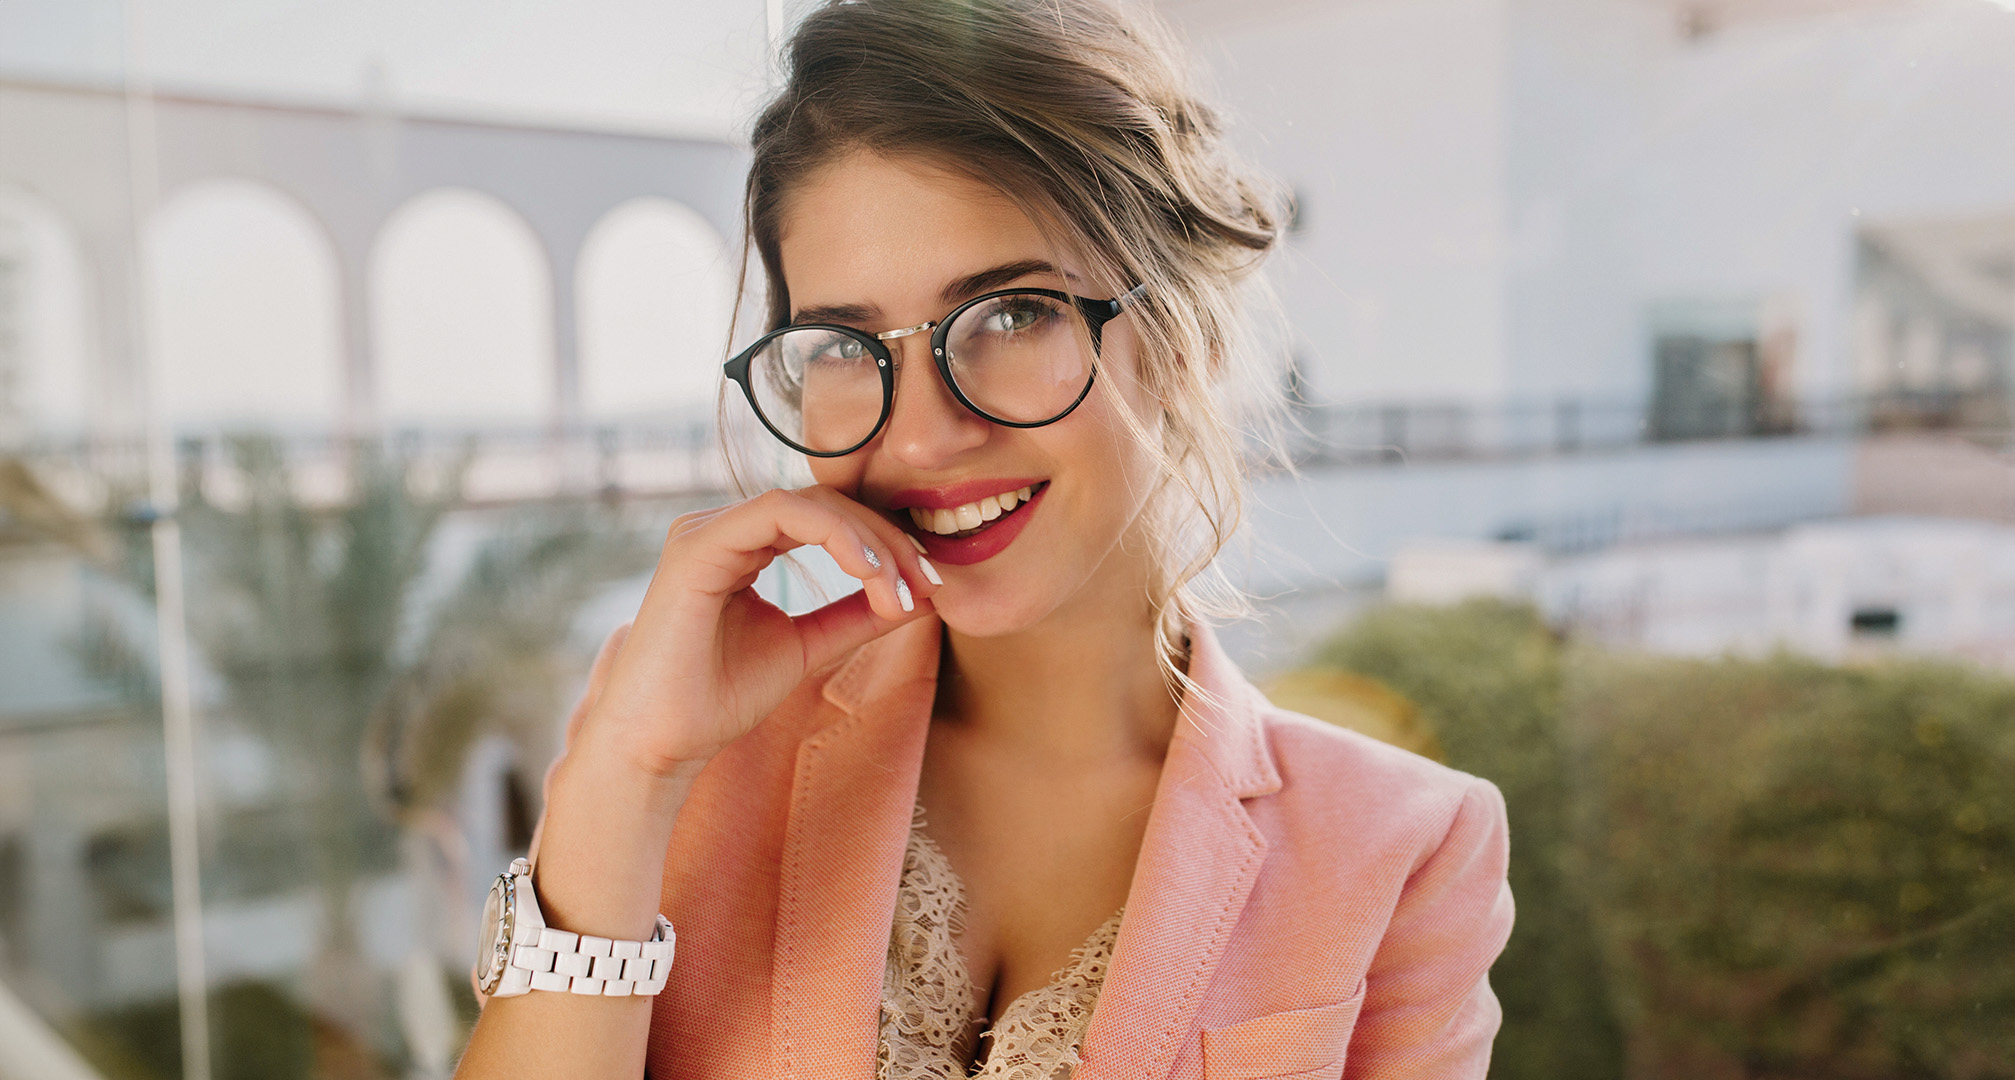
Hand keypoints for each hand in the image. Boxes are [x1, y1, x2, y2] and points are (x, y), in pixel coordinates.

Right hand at [568, 485, 937, 776]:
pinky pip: (778, 512)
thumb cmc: (718, 699)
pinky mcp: (697, 545)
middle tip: (927, 584)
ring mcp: (706, 531)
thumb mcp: (807, 647)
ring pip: (811, 503)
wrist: (660, 743)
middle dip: (888, 541)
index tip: (927, 587)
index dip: (885, 545)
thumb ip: (855, 615)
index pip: (830, 519)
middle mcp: (723, 528)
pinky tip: (867, 570)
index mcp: (744, 545)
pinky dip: (834, 534)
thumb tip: (918, 594)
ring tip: (901, 587)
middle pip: (828, 504)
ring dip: (869, 540)